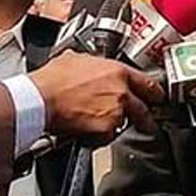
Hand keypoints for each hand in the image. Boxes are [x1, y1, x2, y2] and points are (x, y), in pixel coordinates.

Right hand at [29, 51, 163, 139]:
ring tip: (95, 122)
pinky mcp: (105, 130)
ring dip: (114, 124)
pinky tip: (86, 128)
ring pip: (123, 123)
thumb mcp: (76, 60)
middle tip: (143, 119)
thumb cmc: (51, 80)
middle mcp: (121, 92)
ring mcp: (115, 112)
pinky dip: (99, 136)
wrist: (39, 99)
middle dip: (144, 116)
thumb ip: (94, 64)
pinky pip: (108, 136)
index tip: (156, 97)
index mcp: (117, 72)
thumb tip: (92, 66)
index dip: (154, 92)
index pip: (148, 83)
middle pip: (144, 109)